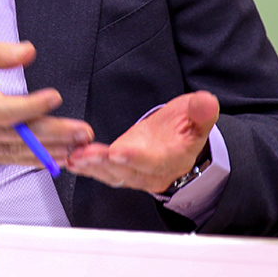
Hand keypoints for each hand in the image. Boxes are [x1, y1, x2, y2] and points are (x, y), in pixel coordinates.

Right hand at [0, 39, 93, 166]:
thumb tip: (28, 52)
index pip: (2, 110)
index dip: (32, 106)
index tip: (55, 97)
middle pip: (15, 135)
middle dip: (54, 135)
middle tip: (82, 132)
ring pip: (13, 152)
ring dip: (48, 150)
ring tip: (76, 146)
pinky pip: (3, 158)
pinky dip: (29, 159)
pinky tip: (51, 156)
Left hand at [65, 91, 218, 192]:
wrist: (181, 137)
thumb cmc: (188, 124)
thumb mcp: (198, 113)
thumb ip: (201, 111)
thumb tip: (207, 102)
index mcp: (174, 158)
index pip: (154, 161)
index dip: (135, 158)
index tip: (118, 151)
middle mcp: (153, 172)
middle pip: (127, 171)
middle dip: (104, 163)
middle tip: (84, 155)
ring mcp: (135, 172)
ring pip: (111, 173)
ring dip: (91, 167)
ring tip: (73, 157)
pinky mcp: (121, 168)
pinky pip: (103, 171)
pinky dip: (86, 167)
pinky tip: (70, 159)